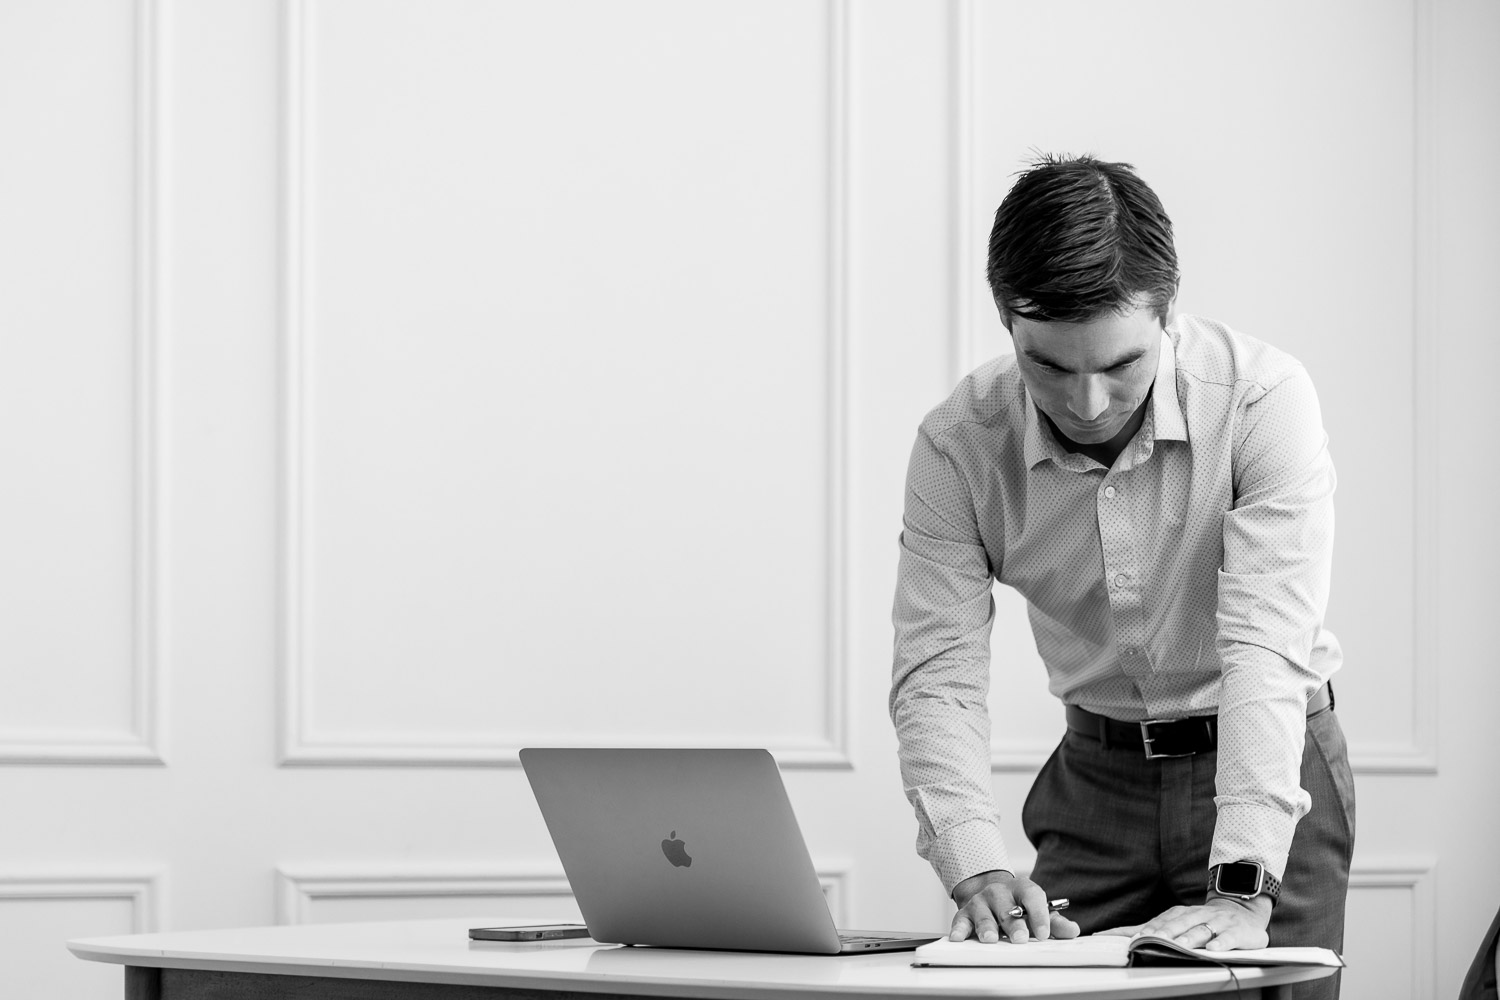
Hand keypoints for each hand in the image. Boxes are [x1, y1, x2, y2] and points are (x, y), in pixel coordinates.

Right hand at [948, 870, 1080, 944]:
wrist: (991, 895)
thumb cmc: (1018, 907)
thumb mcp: (1038, 911)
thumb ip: (1055, 922)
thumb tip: (1073, 931)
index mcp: (1022, 889)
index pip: (1032, 896)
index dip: (1039, 914)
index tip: (1043, 934)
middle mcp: (999, 892)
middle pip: (1007, 908)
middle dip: (1013, 924)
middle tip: (1020, 938)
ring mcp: (980, 901)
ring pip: (983, 914)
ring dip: (987, 926)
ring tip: (991, 939)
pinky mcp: (964, 913)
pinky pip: (960, 921)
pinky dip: (959, 929)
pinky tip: (958, 938)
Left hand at [1097, 893, 1271, 951]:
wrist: (1242, 910)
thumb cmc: (1203, 919)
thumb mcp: (1178, 921)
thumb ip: (1151, 928)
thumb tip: (1118, 935)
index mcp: (1180, 913)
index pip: (1159, 921)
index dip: (1145, 929)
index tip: (1133, 938)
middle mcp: (1197, 915)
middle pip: (1178, 924)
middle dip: (1164, 932)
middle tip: (1150, 940)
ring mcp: (1217, 922)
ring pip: (1201, 929)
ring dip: (1190, 938)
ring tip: (1179, 946)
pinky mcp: (1236, 931)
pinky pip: (1228, 937)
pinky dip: (1221, 943)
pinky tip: (1213, 950)